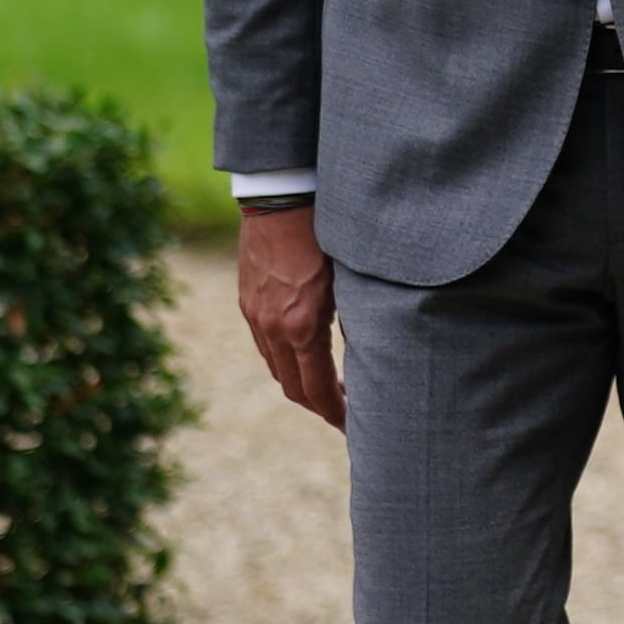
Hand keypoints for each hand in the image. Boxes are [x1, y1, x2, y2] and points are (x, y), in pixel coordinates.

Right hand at [237, 204, 343, 430]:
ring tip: (330, 387)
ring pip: (276, 368)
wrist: (280, 195)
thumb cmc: (326, 231)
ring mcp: (255, 315)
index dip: (337, 414)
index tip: (355, 428)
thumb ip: (360, 319)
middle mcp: (272, 327)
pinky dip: (285, 360)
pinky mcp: (247, 301)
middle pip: (293, 388)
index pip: (318, 390)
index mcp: (301, 326)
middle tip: (347, 414)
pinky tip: (305, 353)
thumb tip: (376, 353)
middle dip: (320, 407)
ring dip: (301, 384)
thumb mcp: (352, 278)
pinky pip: (264, 345)